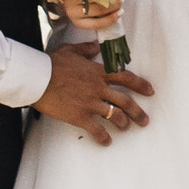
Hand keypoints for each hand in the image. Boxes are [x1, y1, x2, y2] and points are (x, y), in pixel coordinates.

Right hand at [35, 50, 155, 142]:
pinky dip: (103, 137)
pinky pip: (97, 129)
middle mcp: (99, 88)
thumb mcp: (71, 50)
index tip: (150, 91)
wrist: (38, 78)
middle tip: (144, 120)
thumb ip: (86, 49)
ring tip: (126, 128)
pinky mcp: (80, 116)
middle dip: (138, 112)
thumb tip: (96, 47)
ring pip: (115, 116)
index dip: (140, 85)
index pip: (126, 78)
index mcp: (98, 72)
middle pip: (125, 101)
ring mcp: (91, 103)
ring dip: (124, 123)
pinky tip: (107, 142)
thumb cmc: (52, 63)